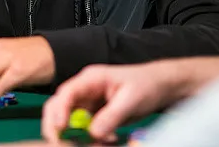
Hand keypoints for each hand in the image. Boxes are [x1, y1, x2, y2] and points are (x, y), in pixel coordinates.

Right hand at [42, 55, 218, 141]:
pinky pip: (85, 129)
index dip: (59, 111)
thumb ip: (112, 115)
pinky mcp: (96, 114)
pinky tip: (109, 140)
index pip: (66, 93)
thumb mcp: (131, 99)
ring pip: (70, 120)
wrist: (161, 85)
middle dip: (57, 126)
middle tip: (62, 143)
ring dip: (76, 135)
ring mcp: (89, 102)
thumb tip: (93, 132)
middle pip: (59, 106)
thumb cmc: (147, 84)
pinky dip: (91, 138)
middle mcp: (85, 89)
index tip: (60, 129)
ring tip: (100, 143)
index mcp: (91, 79)